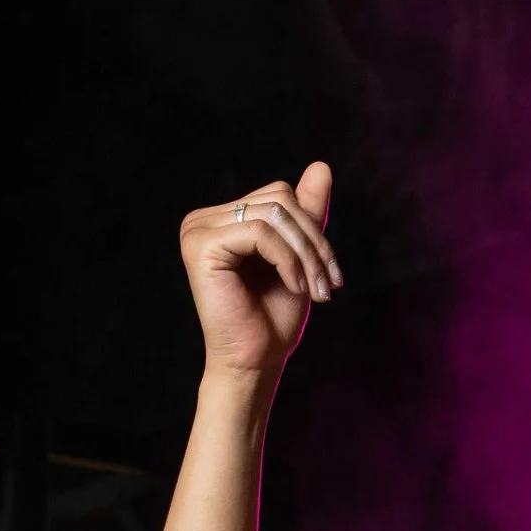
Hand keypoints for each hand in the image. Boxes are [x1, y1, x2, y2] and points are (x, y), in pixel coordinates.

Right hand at [180, 163, 340, 380]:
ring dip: (306, 254)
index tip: (331, 275)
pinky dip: (287, 259)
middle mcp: (204, 219)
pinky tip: (294, 287)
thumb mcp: (300, 259)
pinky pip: (259, 231)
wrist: (255, 364)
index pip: (279, 195)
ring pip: (273, 213)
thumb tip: (322, 166)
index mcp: (223, 220)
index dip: (313, 229)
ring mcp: (198, 229)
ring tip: (316, 292)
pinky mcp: (200, 245)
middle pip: (279, 198)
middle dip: (313, 242)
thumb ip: (307, 214)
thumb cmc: (273, 320)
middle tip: (329, 285)